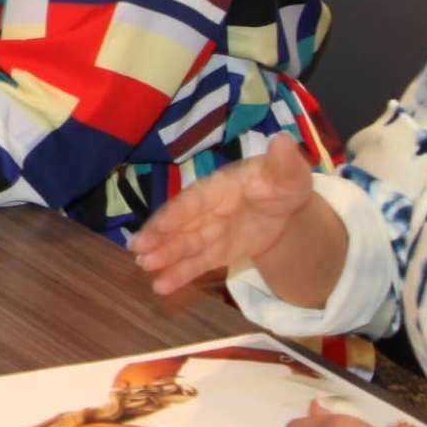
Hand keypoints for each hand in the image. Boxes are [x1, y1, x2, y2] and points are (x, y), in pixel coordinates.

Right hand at [128, 139, 319, 300]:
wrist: (286, 206)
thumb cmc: (281, 183)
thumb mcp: (288, 173)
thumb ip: (284, 162)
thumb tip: (282, 140)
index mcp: (218, 188)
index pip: (193, 201)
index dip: (176, 214)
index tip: (158, 227)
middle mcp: (206, 209)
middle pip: (179, 224)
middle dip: (159, 237)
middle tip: (137, 250)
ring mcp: (208, 232)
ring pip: (182, 245)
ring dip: (163, 256)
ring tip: (143, 267)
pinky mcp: (214, 252)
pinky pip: (195, 264)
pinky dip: (179, 275)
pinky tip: (161, 287)